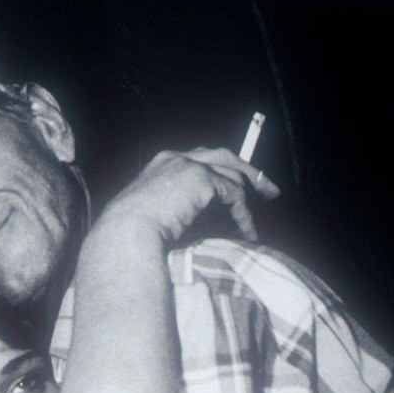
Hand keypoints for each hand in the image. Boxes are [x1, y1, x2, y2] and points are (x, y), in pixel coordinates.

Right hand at [95, 147, 280, 246]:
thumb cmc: (130, 236)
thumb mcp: (154, 215)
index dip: (223, 171)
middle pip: (224, 156)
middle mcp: (177, 158)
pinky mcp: (203, 179)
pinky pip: (235, 195)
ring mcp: (190, 165)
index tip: (238, 186)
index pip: (202, 159)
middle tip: (268, 190)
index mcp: (162, 164)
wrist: (125, 236)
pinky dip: (244, 216)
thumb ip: (178, 208)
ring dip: (251, 198)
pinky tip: (247, 233)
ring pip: (233, 176)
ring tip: (260, 218)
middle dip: (249, 172)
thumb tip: (204, 221)